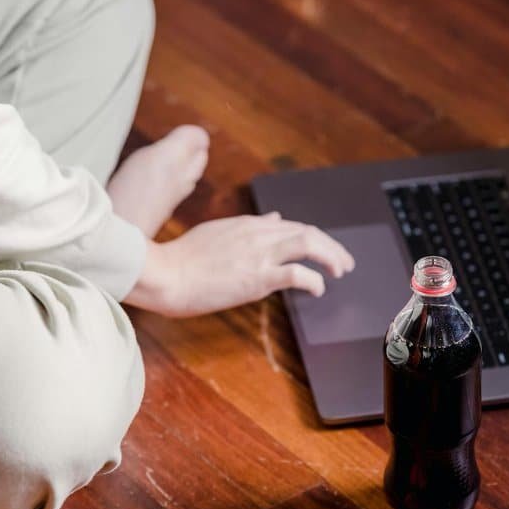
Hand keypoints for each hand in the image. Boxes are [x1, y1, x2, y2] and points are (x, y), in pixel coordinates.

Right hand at [125, 212, 354, 316]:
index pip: (291, 226)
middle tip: (345, 262)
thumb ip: (249, 227)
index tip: (324, 249)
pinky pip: (297, 274)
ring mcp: (259, 255)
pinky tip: (319, 289)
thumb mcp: (219, 232)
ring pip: (308, 245)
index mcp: (247, 224)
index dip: (313, 237)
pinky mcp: (257, 277)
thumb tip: (275, 219)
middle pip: (307, 232)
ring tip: (340, 271)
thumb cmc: (182, 259)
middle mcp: (257, 234)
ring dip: (330, 257)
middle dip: (331, 246)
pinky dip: (314, 280)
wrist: (164, 273)